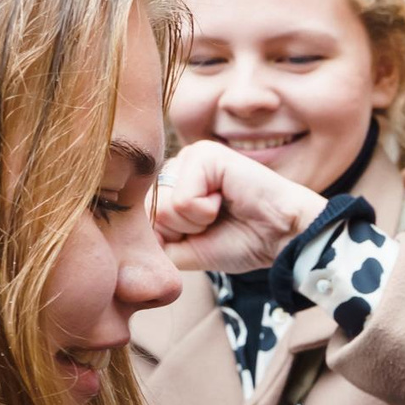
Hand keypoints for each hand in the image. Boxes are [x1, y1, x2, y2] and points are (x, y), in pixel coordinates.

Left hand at [155, 139, 327, 271]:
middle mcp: (178, 166)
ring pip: (164, 206)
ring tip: (222, 211)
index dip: (170, 238)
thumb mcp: (185, 250)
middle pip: (149, 212)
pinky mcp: (204, 154)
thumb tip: (121, 236)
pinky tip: (226, 200)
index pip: (142, 218)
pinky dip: (205, 211)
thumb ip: (152, 241)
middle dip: (181, 230)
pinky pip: (182, 199)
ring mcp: (190, 157)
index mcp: (173, 185)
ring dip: (195, 222)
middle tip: (215, 222)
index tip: (203, 234)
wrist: (282, 237)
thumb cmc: (242, 242)